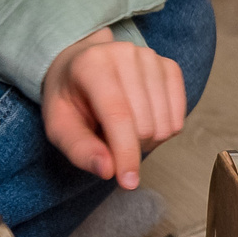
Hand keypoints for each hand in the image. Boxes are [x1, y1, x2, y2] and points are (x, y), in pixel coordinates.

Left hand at [42, 28, 185, 191]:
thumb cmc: (70, 96)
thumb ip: (80, 149)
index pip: (118, 115)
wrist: (81, 62)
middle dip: (130, 147)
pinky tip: (144, 120)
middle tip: (109, 140)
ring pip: (165, 124)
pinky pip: (179, 116)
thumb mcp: (59, 125)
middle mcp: (125, 54)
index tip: (129, 182)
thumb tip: (109, 170)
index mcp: (92, 65)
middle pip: (145, 125)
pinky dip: (163, 130)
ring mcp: (151, 58)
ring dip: (147, 141)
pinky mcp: (169, 66)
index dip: (126, 152)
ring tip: (124, 129)